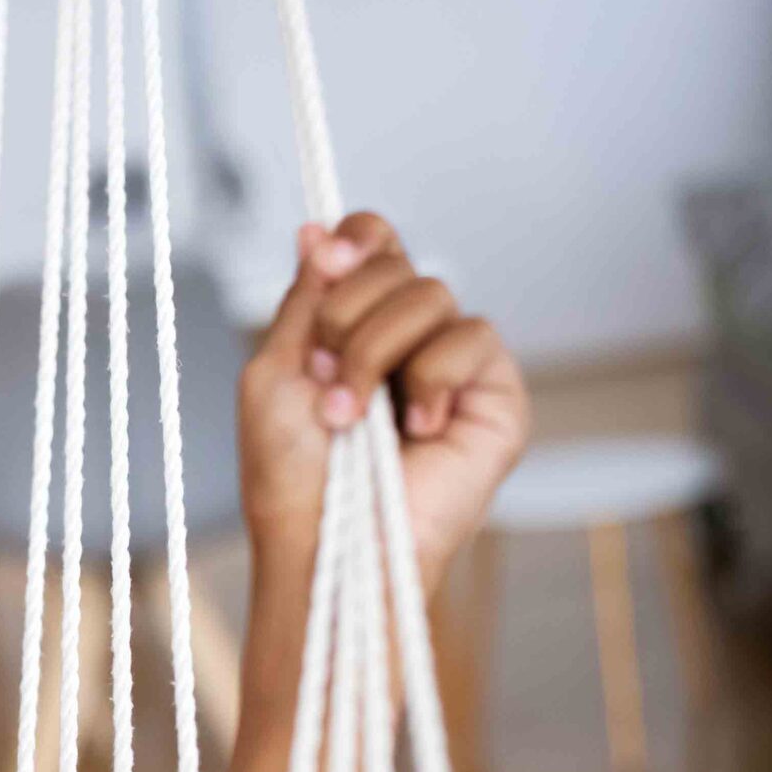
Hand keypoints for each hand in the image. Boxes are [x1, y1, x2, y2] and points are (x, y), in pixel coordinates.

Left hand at [236, 212, 528, 599]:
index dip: (357, 240)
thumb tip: (316, 229)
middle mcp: (406, 337)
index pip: (374, 244)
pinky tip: (414, 432)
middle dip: (348, 316)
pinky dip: (429, 380)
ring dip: (376, 353)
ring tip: (354, 419)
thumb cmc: (292, 475)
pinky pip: (472, 336)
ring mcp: (452, 364)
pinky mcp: (494, 394)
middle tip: (325, 379)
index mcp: (354, 324)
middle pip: (397, 261)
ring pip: (432, 292)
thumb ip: (307, 299)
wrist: (326, 542)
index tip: (328, 263)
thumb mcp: (276, 371)